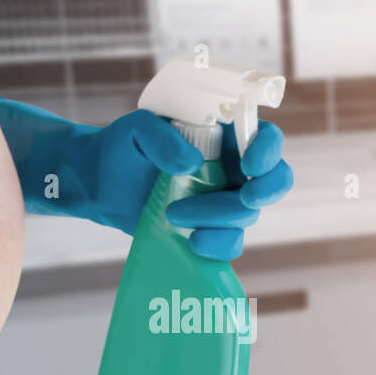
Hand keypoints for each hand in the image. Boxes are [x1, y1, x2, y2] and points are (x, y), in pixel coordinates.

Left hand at [85, 110, 293, 259]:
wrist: (101, 183)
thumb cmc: (124, 148)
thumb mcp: (137, 129)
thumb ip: (161, 137)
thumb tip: (191, 163)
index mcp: (226, 136)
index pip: (266, 138)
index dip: (268, 151)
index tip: (248, 164)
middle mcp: (233, 169)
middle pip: (274, 181)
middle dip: (266, 191)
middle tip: (244, 197)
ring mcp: (224, 202)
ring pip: (246, 216)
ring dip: (216, 218)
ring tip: (172, 214)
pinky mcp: (210, 230)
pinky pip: (230, 244)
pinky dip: (216, 245)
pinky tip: (192, 242)